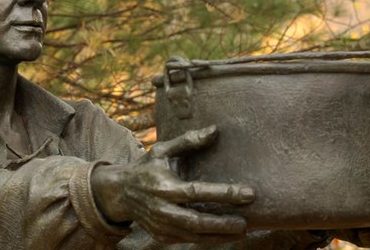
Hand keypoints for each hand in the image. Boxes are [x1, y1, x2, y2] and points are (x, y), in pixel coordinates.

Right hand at [91, 125, 254, 243]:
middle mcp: (162, 209)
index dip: (225, 194)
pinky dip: (207, 239)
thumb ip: (189, 141)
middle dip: (223, 223)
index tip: (249, 193)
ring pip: (194, 235)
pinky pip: (188, 240)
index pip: (198, 192)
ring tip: (241, 231)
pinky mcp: (161, 236)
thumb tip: (216, 130)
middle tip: (245, 223)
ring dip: (219, 235)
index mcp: (164, 187)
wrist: (120, 193)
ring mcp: (161, 225)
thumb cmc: (145, 168)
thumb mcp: (162, 150)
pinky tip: (223, 234)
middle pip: (197, 221)